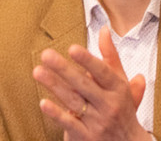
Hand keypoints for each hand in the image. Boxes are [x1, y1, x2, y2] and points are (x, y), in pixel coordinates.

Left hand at [34, 36, 149, 140]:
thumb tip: (104, 29)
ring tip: (38, 71)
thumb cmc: (122, 108)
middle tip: (46, 54)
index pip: (103, 72)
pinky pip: (69, 124)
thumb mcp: (121, 82)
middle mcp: (108, 105)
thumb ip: (110, 56)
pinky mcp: (85, 137)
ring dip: (54, 86)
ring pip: (73, 101)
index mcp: (118, 89)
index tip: (73, 48)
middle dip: (64, 69)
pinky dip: (56, 114)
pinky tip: (43, 103)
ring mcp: (97, 122)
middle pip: (84, 85)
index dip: (88, 60)